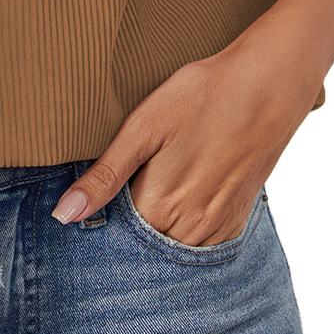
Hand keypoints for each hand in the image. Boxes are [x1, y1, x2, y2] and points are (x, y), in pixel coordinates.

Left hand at [48, 11, 325, 245]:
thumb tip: (64, 215)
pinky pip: (203, 243)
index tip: (90, 211)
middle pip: (145, 248)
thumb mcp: (143, 128)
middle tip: (124, 197)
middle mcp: (190, 228)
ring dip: (158, 234)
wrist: (269, 85)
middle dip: (128, 233)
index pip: (115, 239)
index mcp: (159, 207)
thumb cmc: (202, 96)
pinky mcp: (238, 217)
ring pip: (174, 248)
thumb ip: (104, 176)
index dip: (100, 224)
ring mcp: (218, 226)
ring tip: (153, 196)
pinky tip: (180, 203)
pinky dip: (186, 232)